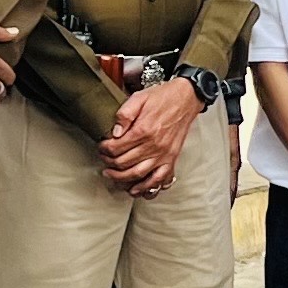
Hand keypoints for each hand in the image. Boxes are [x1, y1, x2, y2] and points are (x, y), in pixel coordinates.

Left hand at [99, 77, 199, 193]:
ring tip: (112, 175)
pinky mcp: (171, 159)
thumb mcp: (139, 98)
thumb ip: (124, 114)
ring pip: (138, 174)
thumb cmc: (163, 97)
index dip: (104, 149)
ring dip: (121, 178)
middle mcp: (153, 146)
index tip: (101, 146)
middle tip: (103, 159)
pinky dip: (147, 188)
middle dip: (109, 163)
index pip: (116, 148)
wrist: (186, 98)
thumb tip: (115, 132)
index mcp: (143, 130)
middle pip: (123, 163)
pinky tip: (136, 189)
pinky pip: (159, 180)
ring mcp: (163, 155)